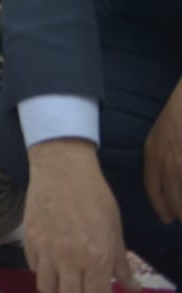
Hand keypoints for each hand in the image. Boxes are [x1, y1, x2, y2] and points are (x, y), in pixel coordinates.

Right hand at [24, 139, 138, 291]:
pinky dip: (42, 269)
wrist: (61, 169)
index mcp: (96, 259)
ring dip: (56, 288)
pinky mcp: (28, 240)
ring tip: (63, 280)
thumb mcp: (115, 229)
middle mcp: (69, 260)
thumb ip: (121, 262)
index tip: (97, 289)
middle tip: (80, 285)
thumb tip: (130, 286)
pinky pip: (33, 267)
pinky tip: (50, 260)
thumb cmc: (95, 196)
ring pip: (46, 287)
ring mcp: (45, 251)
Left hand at [145, 77, 181, 222]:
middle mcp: (170, 160)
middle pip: (174, 197)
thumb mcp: (161, 136)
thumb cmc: (179, 115)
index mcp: (154, 153)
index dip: (161, 206)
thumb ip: (161, 157)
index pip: (153, 187)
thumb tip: (168, 181)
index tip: (167, 219)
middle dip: (180, 212)